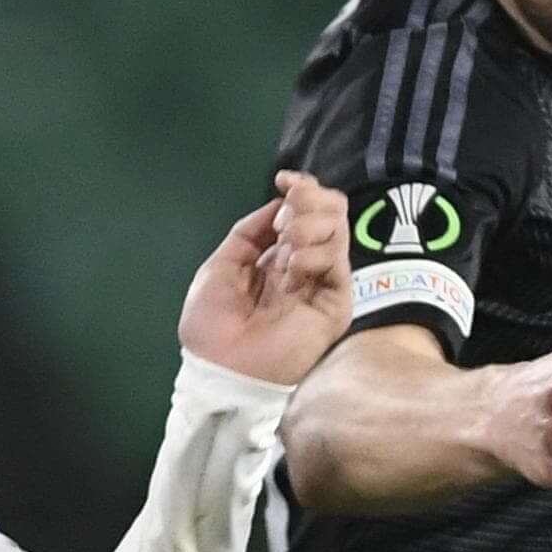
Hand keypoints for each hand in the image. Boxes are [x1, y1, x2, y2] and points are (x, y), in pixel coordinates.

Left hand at [178, 171, 355, 385]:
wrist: (222, 371)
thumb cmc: (212, 329)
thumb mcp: (219, 268)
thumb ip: (248, 234)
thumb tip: (278, 204)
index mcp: (277, 259)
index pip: (306, 213)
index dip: (300, 191)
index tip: (285, 180)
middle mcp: (304, 268)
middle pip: (329, 214)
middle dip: (310, 201)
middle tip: (288, 215)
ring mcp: (321, 285)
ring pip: (338, 230)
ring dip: (311, 223)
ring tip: (289, 241)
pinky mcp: (335, 304)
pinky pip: (338, 262)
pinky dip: (315, 252)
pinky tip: (294, 264)